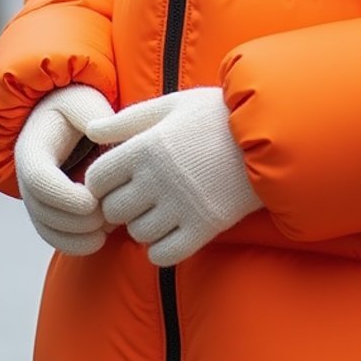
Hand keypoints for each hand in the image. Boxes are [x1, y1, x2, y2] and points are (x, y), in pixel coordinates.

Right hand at [14, 85, 116, 254]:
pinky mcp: (46, 210)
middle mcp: (26, 175)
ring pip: (46, 227)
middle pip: (41, 209)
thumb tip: (103, 137)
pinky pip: (52, 236)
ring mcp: (34, 196)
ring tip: (109, 228)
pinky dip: (74, 243)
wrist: (69, 117)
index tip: (94, 201)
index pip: (38, 180)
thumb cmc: (81, 108)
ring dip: (77, 235)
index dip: (64, 196)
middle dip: (76, 220)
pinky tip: (99, 238)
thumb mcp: (86, 103)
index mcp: (32, 148)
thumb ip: (94, 117)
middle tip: (109, 217)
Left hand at [85, 87, 261, 267]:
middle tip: (140, 196)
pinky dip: (161, 249)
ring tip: (161, 210)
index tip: (117, 180)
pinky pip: (162, 255)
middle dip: (121, 205)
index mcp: (146, 146)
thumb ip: (128, 120)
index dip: (102, 182)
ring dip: (144, 226)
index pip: (96, 180)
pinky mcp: (203, 228)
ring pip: (137, 234)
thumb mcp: (173, 105)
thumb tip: (90, 129)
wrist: (271, 133)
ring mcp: (180, 206)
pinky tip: (173, 231)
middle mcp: (157, 179)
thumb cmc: (218, 114)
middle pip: (113, 211)